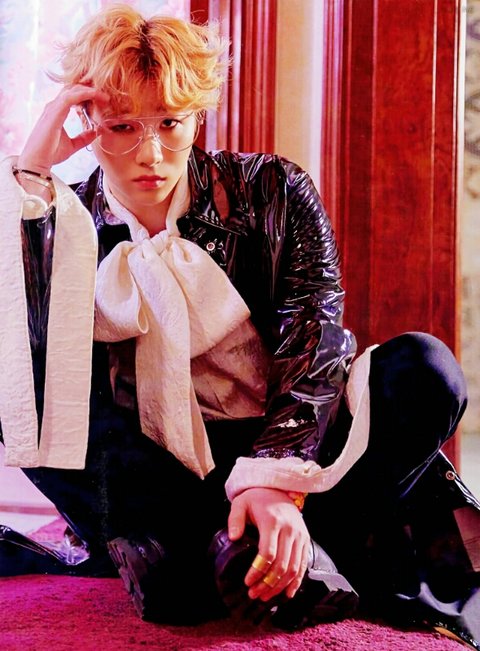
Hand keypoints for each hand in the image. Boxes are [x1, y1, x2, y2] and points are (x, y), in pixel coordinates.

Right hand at [17, 84, 109, 174]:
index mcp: (57, 112)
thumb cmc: (51, 153)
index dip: (87, 94)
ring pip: (73, 89)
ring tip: (105, 96)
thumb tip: (97, 131)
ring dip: (90, 90)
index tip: (102, 100)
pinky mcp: (54, 112)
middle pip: (73, 88)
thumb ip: (84, 138)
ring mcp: (53, 108)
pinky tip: (95, 95)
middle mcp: (54, 106)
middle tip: (106, 96)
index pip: (72, 95)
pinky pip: (71, 97)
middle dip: (90, 88)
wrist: (38, 161)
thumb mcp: (73, 145)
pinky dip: (85, 94)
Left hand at [228, 487, 309, 601]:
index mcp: (272, 522)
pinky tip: (287, 593)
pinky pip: (303, 565)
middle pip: (281, 565)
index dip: (258, 571)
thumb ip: (235, 519)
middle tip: (254, 594)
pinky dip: (296, 582)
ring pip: (293, 569)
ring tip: (266, 596)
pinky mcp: (305, 540)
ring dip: (279, 586)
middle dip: (267, 584)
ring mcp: (300, 536)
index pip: (267, 554)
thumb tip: (233, 537)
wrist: (279, 488)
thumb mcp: (241, 503)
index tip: (247, 582)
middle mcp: (289, 530)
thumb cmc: (257, 498)